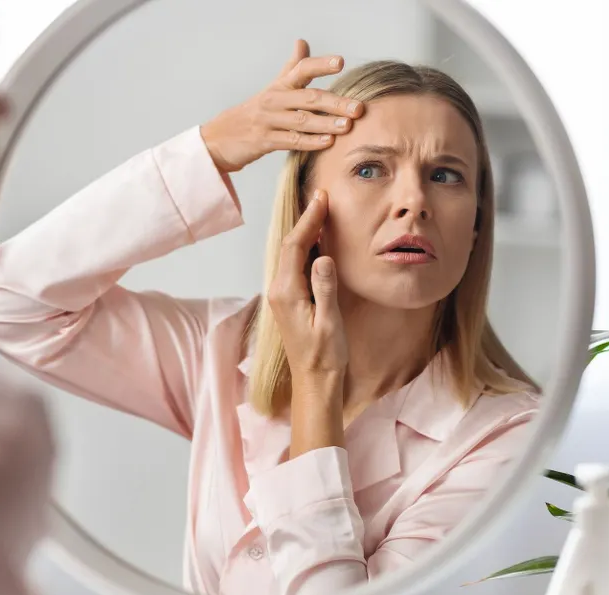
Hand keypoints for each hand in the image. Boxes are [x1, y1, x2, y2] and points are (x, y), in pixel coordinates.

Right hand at [200, 40, 364, 173]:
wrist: (219, 138)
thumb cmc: (253, 113)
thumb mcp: (272, 88)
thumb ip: (291, 67)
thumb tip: (302, 42)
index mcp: (279, 86)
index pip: (301, 70)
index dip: (320, 65)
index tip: (340, 62)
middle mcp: (274, 100)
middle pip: (307, 98)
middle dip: (335, 102)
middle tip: (358, 107)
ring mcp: (268, 121)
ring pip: (301, 121)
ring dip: (326, 123)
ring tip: (348, 125)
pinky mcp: (263, 141)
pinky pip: (290, 141)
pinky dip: (310, 142)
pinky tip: (327, 142)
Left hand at [267, 189, 347, 378]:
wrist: (314, 382)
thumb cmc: (325, 357)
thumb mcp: (330, 323)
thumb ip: (325, 288)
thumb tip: (323, 258)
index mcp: (287, 293)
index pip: (295, 246)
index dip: (308, 220)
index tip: (321, 199)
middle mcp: (279, 291)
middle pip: (290, 246)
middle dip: (305, 220)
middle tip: (322, 197)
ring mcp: (282, 296)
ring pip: (291, 255)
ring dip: (305, 233)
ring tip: (321, 211)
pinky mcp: (289, 301)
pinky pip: (295, 267)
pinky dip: (306, 249)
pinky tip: (318, 242)